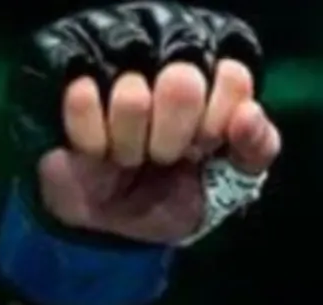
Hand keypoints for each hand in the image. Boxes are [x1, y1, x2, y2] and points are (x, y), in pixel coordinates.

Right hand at [10, 5, 279, 245]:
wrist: (110, 225)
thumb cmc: (171, 197)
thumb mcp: (227, 187)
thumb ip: (255, 151)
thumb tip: (251, 113)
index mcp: (210, 83)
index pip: (233, 77)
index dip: (222, 121)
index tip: (209, 148)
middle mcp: (163, 63)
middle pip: (185, 81)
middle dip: (178, 139)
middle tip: (168, 155)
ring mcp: (114, 66)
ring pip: (133, 94)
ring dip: (132, 145)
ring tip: (129, 156)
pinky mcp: (67, 76)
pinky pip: (84, 100)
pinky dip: (94, 143)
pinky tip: (97, 151)